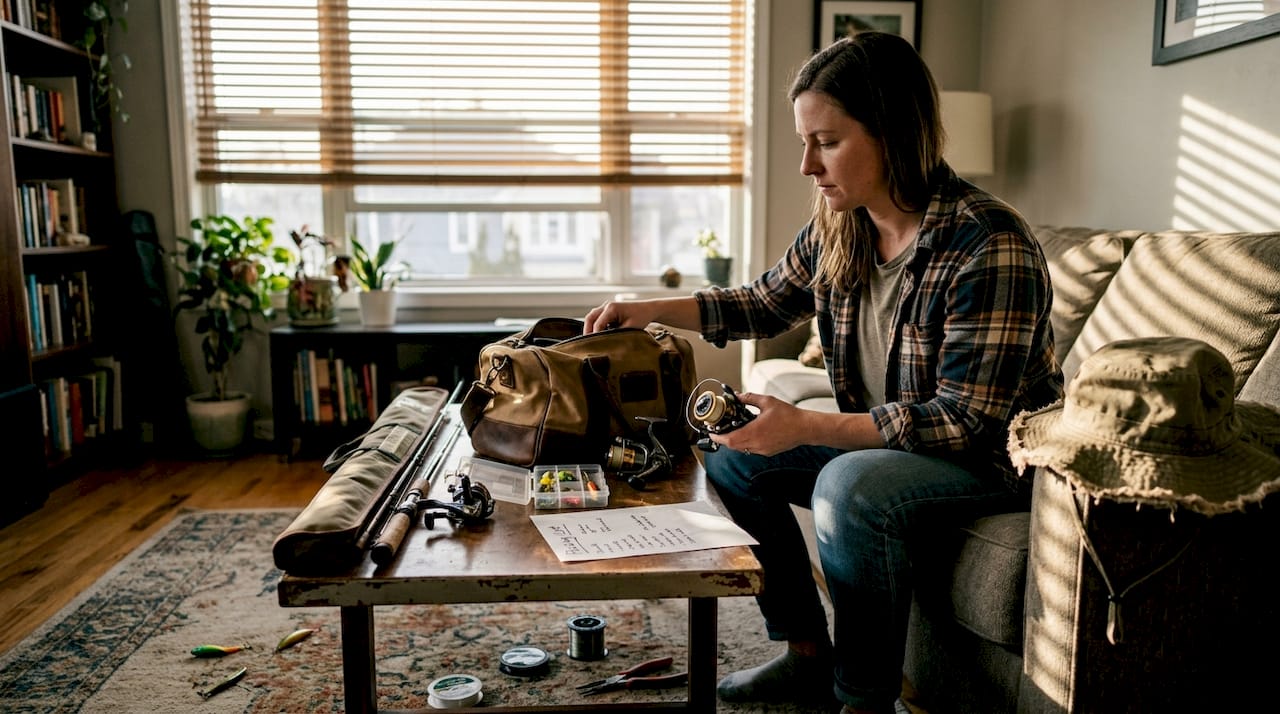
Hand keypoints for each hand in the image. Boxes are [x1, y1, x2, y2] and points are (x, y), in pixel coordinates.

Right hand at [583, 296, 698, 334]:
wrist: (648, 309)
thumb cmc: (641, 317)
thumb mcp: (630, 328)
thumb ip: (617, 334)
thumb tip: (607, 342)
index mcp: (611, 308)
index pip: (597, 323)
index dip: (595, 336)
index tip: (595, 347)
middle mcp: (606, 306)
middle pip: (590, 318)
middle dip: (588, 331)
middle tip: (588, 344)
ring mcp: (606, 307)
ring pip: (592, 318)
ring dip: (591, 329)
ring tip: (593, 341)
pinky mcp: (608, 311)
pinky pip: (597, 318)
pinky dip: (596, 326)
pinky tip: (600, 336)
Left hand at [709, 392, 797, 456]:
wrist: (805, 428)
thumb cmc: (788, 415)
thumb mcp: (767, 401)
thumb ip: (749, 398)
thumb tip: (737, 395)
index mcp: (754, 432)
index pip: (729, 440)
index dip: (718, 437)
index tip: (711, 432)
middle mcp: (757, 444)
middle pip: (733, 446)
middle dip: (724, 439)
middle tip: (719, 430)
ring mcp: (762, 450)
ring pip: (742, 449)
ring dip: (735, 441)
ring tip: (733, 430)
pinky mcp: (768, 452)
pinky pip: (751, 450)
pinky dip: (745, 443)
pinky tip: (748, 433)